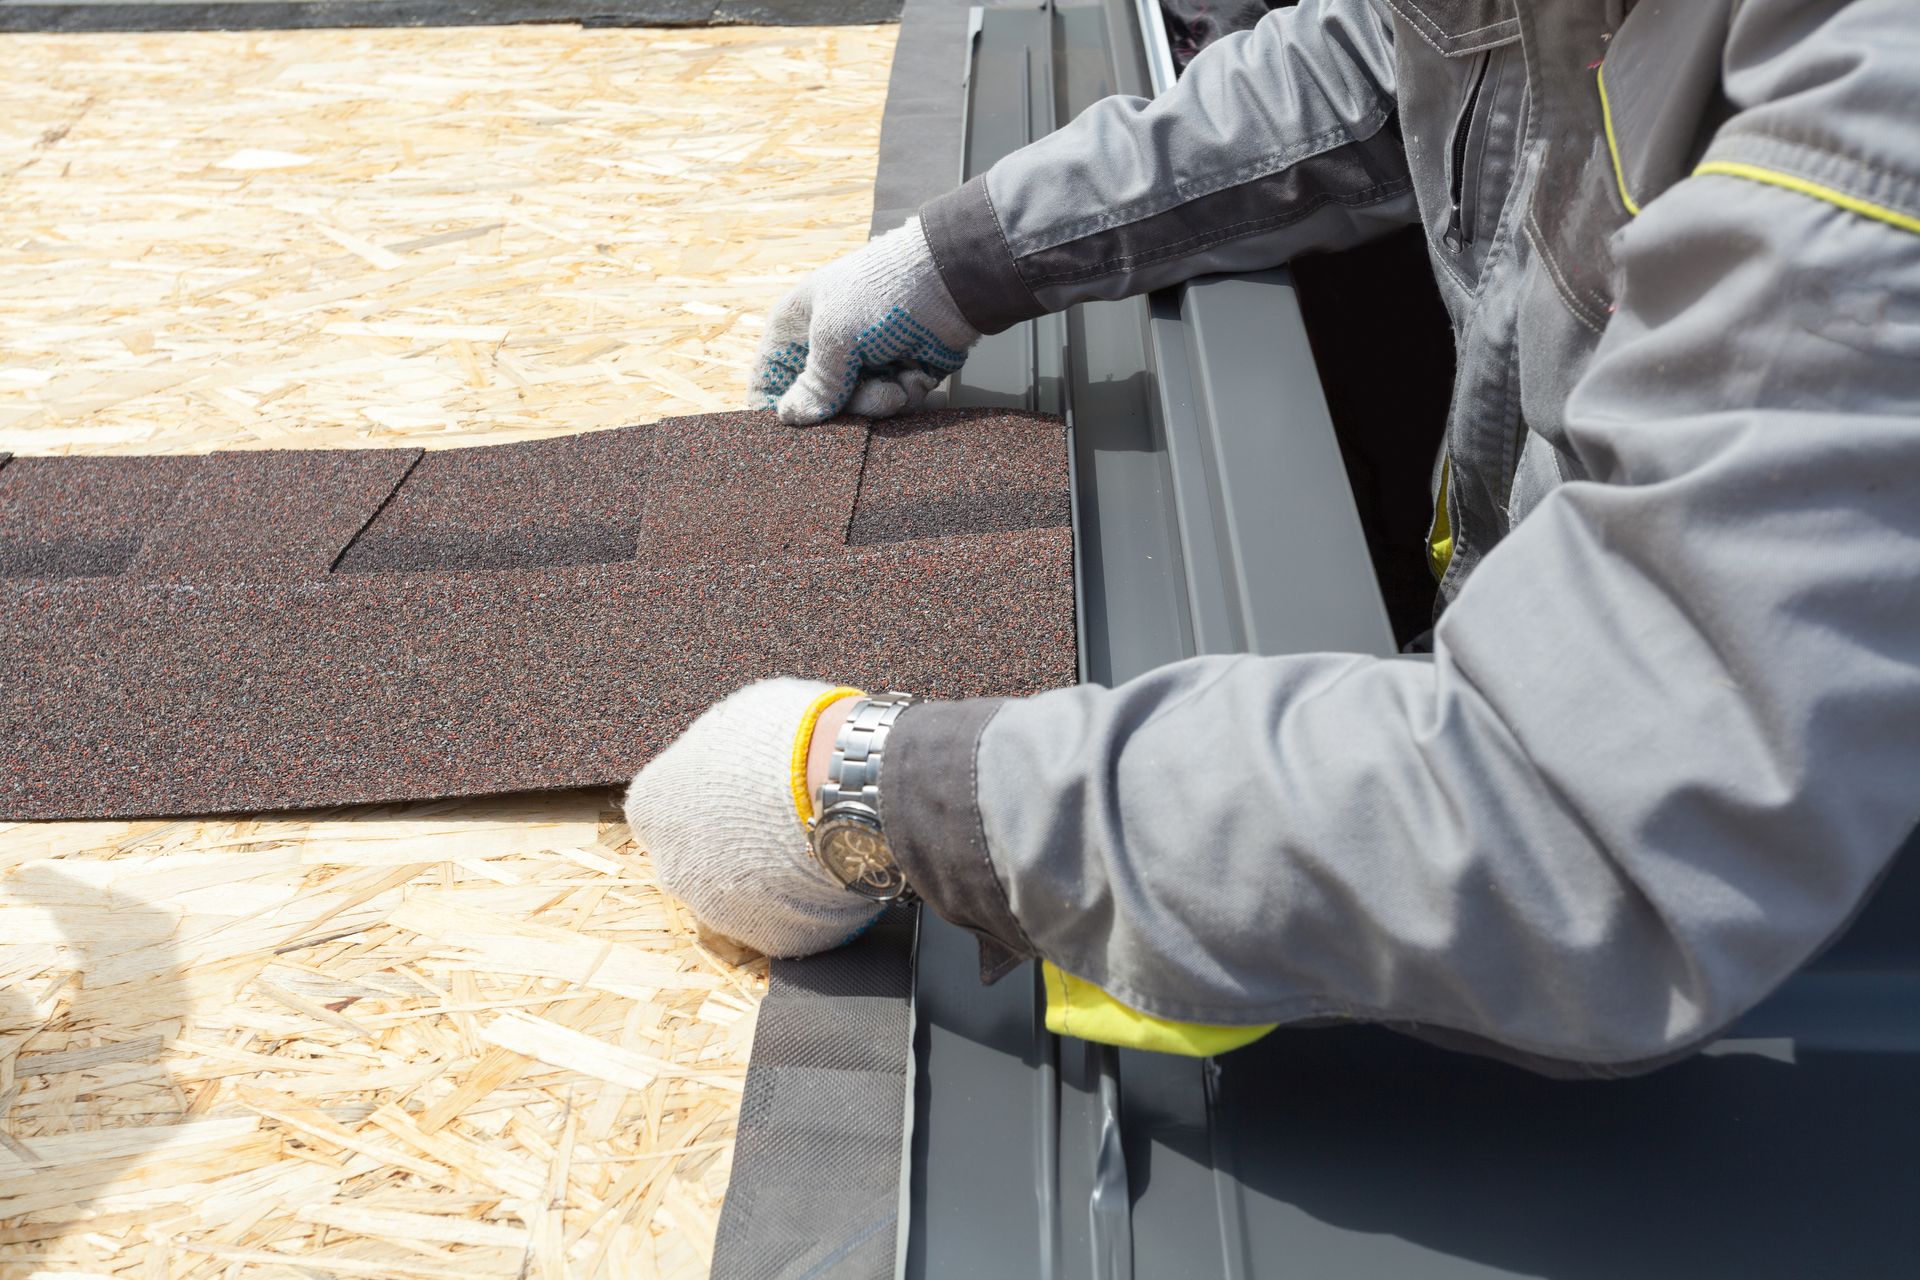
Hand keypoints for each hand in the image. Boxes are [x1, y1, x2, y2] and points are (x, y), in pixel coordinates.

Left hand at [624, 678, 878, 958]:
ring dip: (766, 873)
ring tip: (812, 838)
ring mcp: (718, 910)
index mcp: (653, 806)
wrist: (846, 788)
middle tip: (776, 816)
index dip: (706, 796)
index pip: (664, 807)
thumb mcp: (737, 717)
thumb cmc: (788, 741)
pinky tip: (828, 866)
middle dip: (731, 841)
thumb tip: (729, 752)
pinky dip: (803, 901)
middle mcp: (673, 866)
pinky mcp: (769, 937)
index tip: (739, 788)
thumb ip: (717, 748)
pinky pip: (784, 918)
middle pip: (696, 856)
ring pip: (739, 893)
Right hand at [751, 218, 980, 424]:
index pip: (769, 379)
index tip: (798, 429)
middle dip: (848, 407)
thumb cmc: (881, 293)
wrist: (951, 282)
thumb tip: (789, 417)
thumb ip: (814, 384)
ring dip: (881, 402)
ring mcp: (863, 360)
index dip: (778, 407)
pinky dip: (906, 394)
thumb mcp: (836, 336)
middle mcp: (826, 346)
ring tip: (898, 383)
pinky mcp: (897, 371)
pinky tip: (916, 373)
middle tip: (873, 395)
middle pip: (819, 405)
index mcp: (796, 326)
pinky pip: (891, 403)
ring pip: (858, 409)